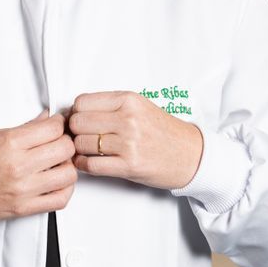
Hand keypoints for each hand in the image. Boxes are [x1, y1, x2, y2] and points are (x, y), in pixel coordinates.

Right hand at [0, 110, 76, 224]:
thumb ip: (25, 129)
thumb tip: (48, 120)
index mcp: (9, 143)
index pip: (53, 128)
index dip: (60, 123)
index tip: (57, 124)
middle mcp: (19, 166)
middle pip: (65, 149)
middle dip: (66, 142)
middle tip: (59, 142)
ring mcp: (23, 189)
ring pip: (68, 174)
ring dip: (67, 166)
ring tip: (58, 163)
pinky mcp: (24, 208)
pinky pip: (60, 200)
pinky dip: (64, 189)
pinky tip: (57, 182)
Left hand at [67, 92, 203, 190]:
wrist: (192, 155)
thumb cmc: (165, 132)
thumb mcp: (140, 106)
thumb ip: (111, 106)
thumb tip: (76, 110)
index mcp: (129, 101)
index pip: (82, 102)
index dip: (75, 112)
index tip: (79, 119)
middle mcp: (128, 119)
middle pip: (77, 122)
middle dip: (75, 131)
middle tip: (80, 136)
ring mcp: (128, 143)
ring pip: (81, 144)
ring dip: (79, 149)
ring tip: (88, 150)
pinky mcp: (129, 166)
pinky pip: (90, 164)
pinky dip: (83, 165)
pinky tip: (89, 162)